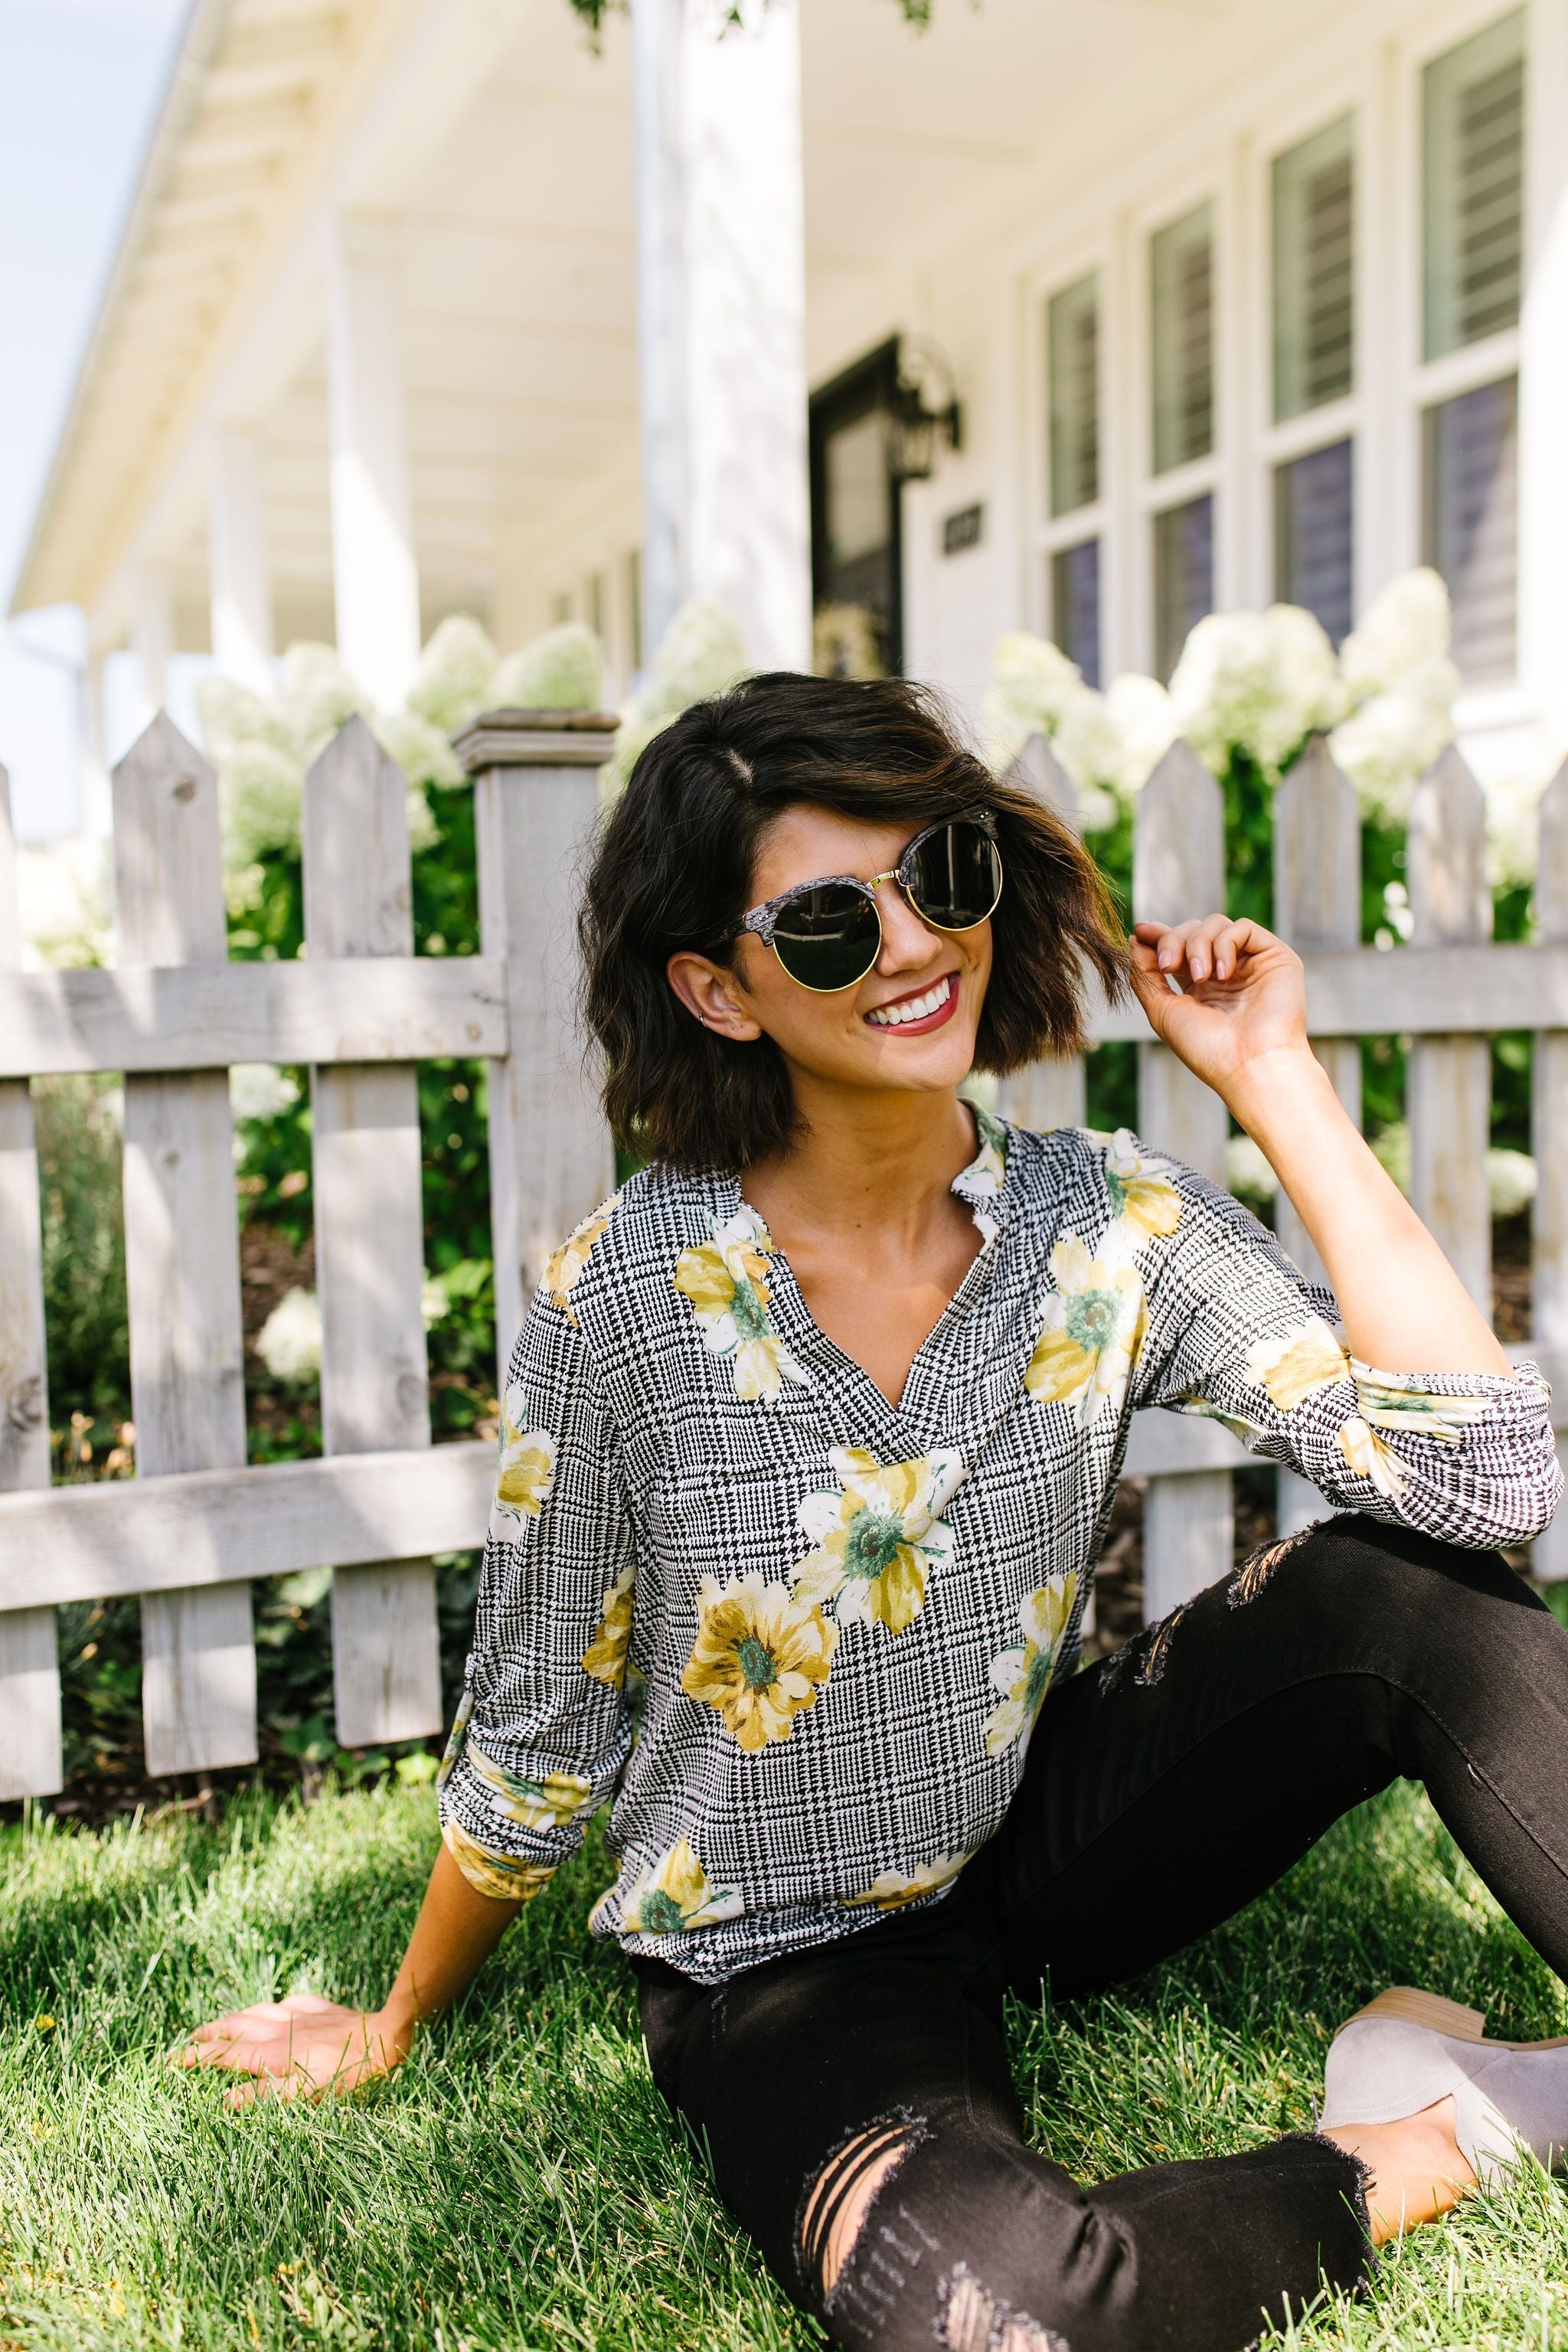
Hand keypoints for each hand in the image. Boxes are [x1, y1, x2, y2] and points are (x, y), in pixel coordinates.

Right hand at [175, 1992, 412, 2107]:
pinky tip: (276, 2009)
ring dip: (235, 2018)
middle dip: (210, 2033)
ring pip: (257, 2011)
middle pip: (235, 2027)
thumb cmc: (347, 2076)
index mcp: (271, 2054)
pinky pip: (289, 2004)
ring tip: (223, 2024)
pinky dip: (273, 2008)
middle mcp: (280, 2029)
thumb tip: (224, 2100)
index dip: (196, 2057)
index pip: (224, 2054)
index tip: (172, 2061)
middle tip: (190, 2040)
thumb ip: (262, 2097)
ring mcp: (301, 2015)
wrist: (386, 2038)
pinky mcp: (322, 2008)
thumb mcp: (303, 2096)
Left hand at [1130, 915, 1312, 1110]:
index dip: (1158, 935)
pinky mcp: (1275, 957)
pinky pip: (1243, 928)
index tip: (1141, 930)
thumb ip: (1145, 975)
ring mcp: (1250, 964)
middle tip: (1168, 966)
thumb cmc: (1206, 1048)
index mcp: (1200, 988)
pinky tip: (1224, 973)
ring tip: (1202, 977)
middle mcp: (1226, 973)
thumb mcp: (1162, 1011)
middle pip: (1192, 930)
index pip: (1178, 947)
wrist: (1249, 1064)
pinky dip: (1225, 944)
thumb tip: (1135, 939)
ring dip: (1198, 944)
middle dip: (1173, 941)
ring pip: (1215, 924)